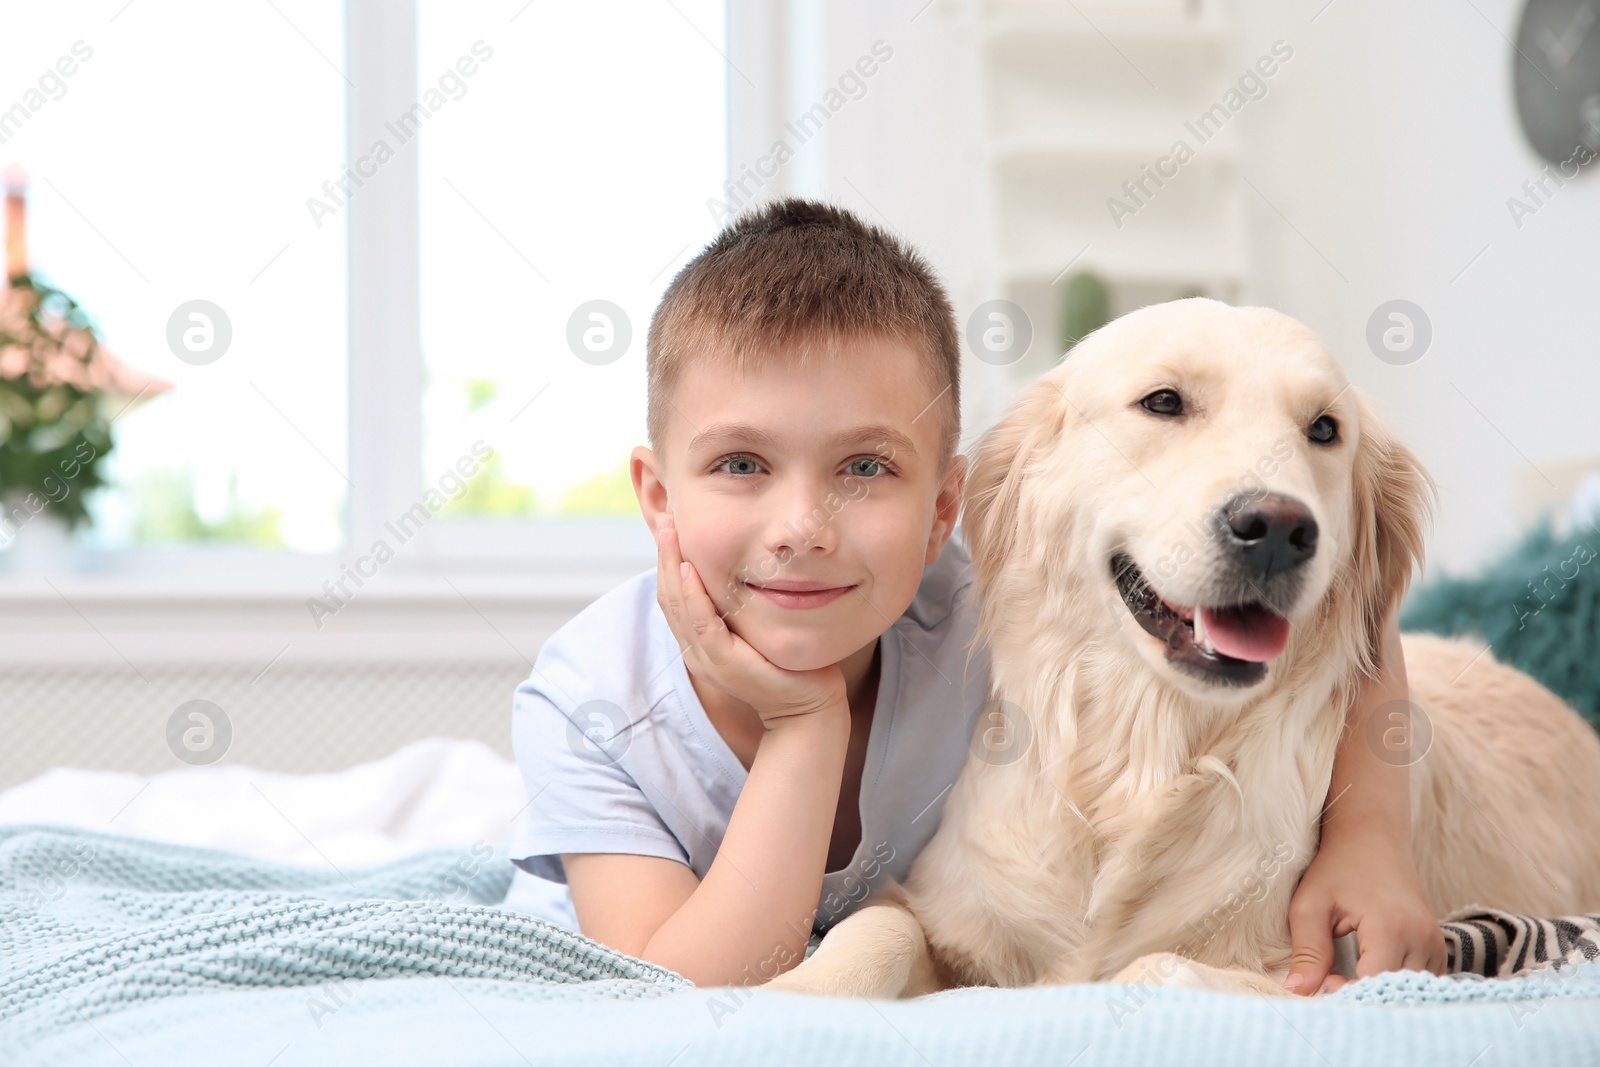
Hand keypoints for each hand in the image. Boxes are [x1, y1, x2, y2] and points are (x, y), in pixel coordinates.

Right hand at [653, 512, 846, 729]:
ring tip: (670, 532)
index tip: (671, 525)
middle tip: (667, 518)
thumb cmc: (789, 663)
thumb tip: (743, 565)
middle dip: (664, 556)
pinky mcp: (726, 664)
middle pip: (668, 596)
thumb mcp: (756, 626)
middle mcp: (696, 651)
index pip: (673, 596)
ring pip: (678, 607)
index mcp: (700, 642)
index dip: (668, 561)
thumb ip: (741, 604)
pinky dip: (693, 595)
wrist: (809, 706)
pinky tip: (690, 568)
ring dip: (671, 567)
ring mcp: (708, 659)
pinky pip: (702, 624)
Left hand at [1284, 818, 1446, 993]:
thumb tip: (1297, 992)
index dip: (1348, 992)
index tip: (1325, 980)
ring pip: (1411, 990)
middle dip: (1363, 996)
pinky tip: (1371, 972)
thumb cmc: (1336, 868)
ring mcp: (1435, 942)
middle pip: (1396, 991)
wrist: (1371, 838)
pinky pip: (1422, 981)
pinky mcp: (1438, 946)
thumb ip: (1307, 951)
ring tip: (1350, 976)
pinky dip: (1397, 985)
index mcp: (1391, 926)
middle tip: (1333, 980)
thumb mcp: (1310, 905)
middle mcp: (1422, 937)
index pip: (1374, 983)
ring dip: (1381, 992)